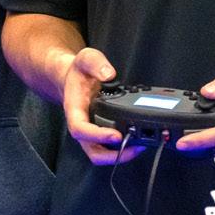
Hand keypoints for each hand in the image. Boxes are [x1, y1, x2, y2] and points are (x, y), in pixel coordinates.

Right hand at [59, 47, 141, 165]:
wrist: (73, 79)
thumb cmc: (79, 72)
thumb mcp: (86, 58)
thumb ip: (97, 63)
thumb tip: (109, 74)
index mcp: (74, 110)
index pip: (80, 129)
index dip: (97, 135)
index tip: (116, 135)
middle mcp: (81, 125)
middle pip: (92, 151)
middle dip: (113, 156)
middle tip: (135, 148)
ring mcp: (90, 132)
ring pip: (102, 154)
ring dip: (120, 155)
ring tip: (141, 146)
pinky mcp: (100, 133)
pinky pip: (109, 148)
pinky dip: (122, 149)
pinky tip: (137, 141)